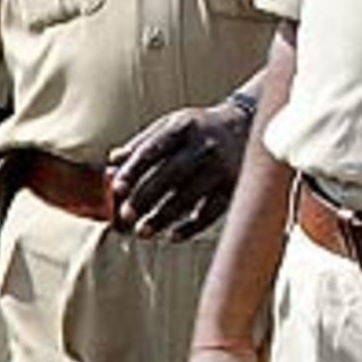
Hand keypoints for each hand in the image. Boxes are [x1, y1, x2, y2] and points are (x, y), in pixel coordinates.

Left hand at [107, 99, 252, 239]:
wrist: (249, 124)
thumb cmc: (200, 128)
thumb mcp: (173, 124)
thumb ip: (143, 142)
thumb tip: (112, 161)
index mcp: (184, 126)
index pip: (153, 149)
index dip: (133, 169)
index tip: (116, 188)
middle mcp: (204, 145)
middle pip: (170, 174)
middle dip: (145, 197)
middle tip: (125, 216)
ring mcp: (221, 167)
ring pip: (188, 197)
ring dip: (163, 217)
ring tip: (142, 232)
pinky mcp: (234, 185)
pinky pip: (210, 211)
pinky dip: (191, 226)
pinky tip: (172, 236)